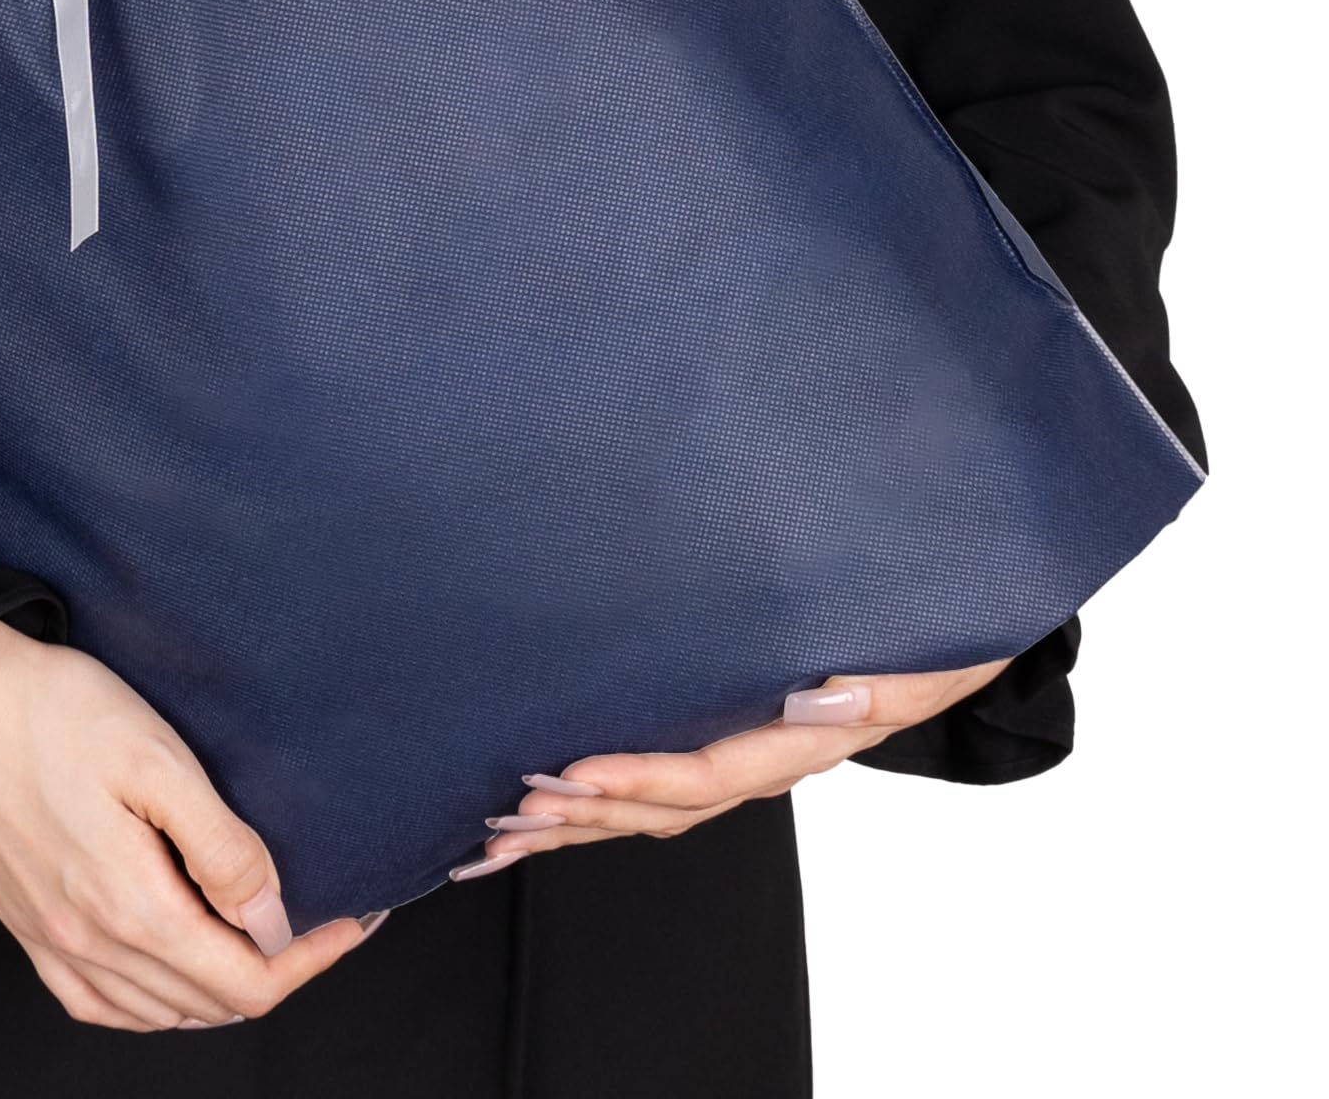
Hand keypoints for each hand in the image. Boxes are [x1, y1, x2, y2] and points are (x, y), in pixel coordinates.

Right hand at [0, 618, 386, 1028]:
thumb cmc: (54, 711)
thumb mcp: (157, 760)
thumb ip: (221, 846)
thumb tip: (273, 919)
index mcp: (131, 906)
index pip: (247, 980)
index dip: (312, 958)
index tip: (355, 919)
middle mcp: (89, 943)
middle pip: (209, 1003)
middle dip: (278, 970)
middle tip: (320, 919)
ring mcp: (51, 943)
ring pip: (159, 1013)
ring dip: (220, 988)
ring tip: (262, 936)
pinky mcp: (25, 927)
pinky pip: (100, 1005)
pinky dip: (152, 1004)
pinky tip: (171, 968)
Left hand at [453, 661, 1013, 879]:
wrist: (957, 629)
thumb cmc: (932, 633)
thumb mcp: (913, 657)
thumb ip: (870, 686)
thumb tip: (827, 704)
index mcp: (803, 740)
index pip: (707, 773)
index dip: (637, 778)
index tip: (569, 774)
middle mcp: (768, 758)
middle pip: (664, 808)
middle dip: (582, 818)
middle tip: (504, 822)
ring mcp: (750, 753)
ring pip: (655, 805)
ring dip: (579, 819)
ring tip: (503, 831)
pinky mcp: (736, 732)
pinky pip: (665, 780)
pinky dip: (604, 796)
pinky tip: (552, 800)